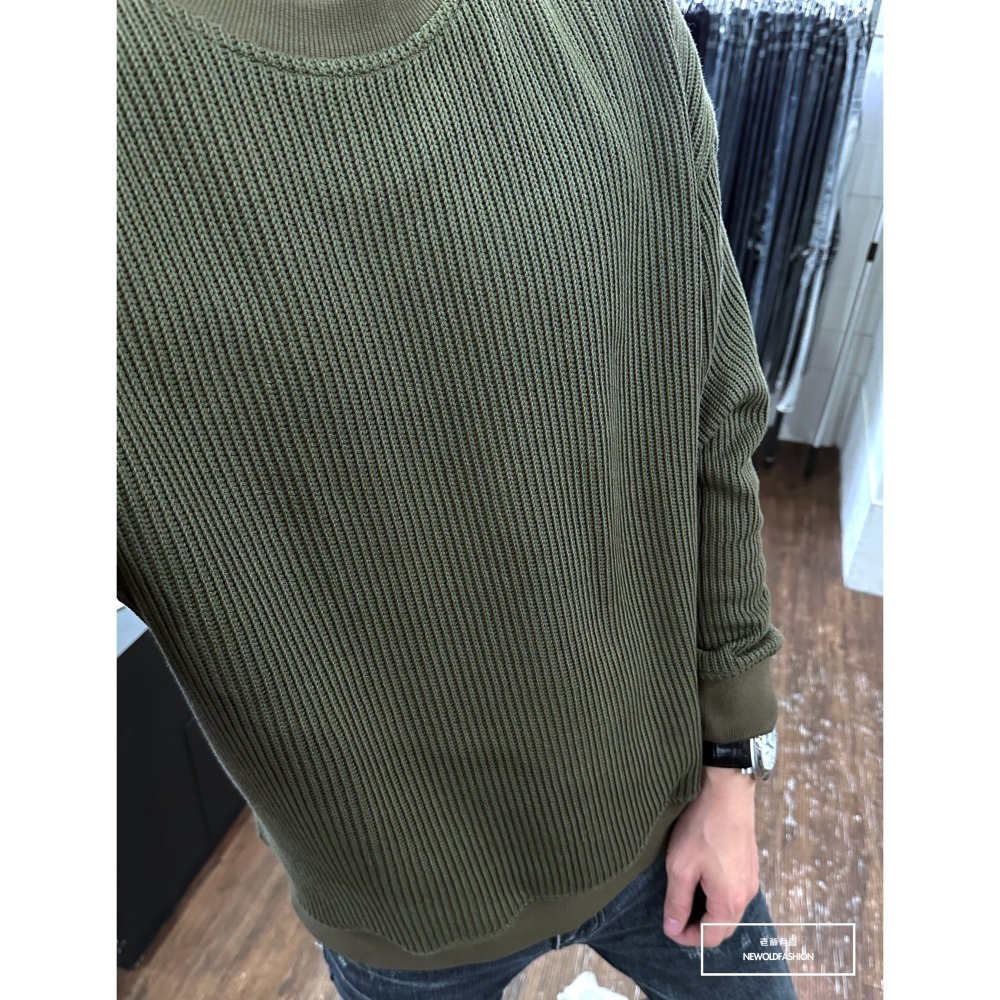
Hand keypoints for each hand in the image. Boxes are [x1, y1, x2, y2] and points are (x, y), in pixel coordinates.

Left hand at [662, 766, 759, 947]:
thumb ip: (677, 901)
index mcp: (730, 900)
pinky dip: (717, 896)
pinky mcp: (749, 864)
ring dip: (708, 911)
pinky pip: (735, 892)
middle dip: (699, 928)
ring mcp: (751, 879)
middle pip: (723, 928)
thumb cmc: (702, 827)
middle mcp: (746, 894)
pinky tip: (701, 879)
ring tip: (685, 896)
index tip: (668, 926)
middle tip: (675, 915)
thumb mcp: (680, 866)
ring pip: (730, 910)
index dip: (687, 937)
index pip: (710, 938)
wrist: (727, 791)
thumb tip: (673, 928)